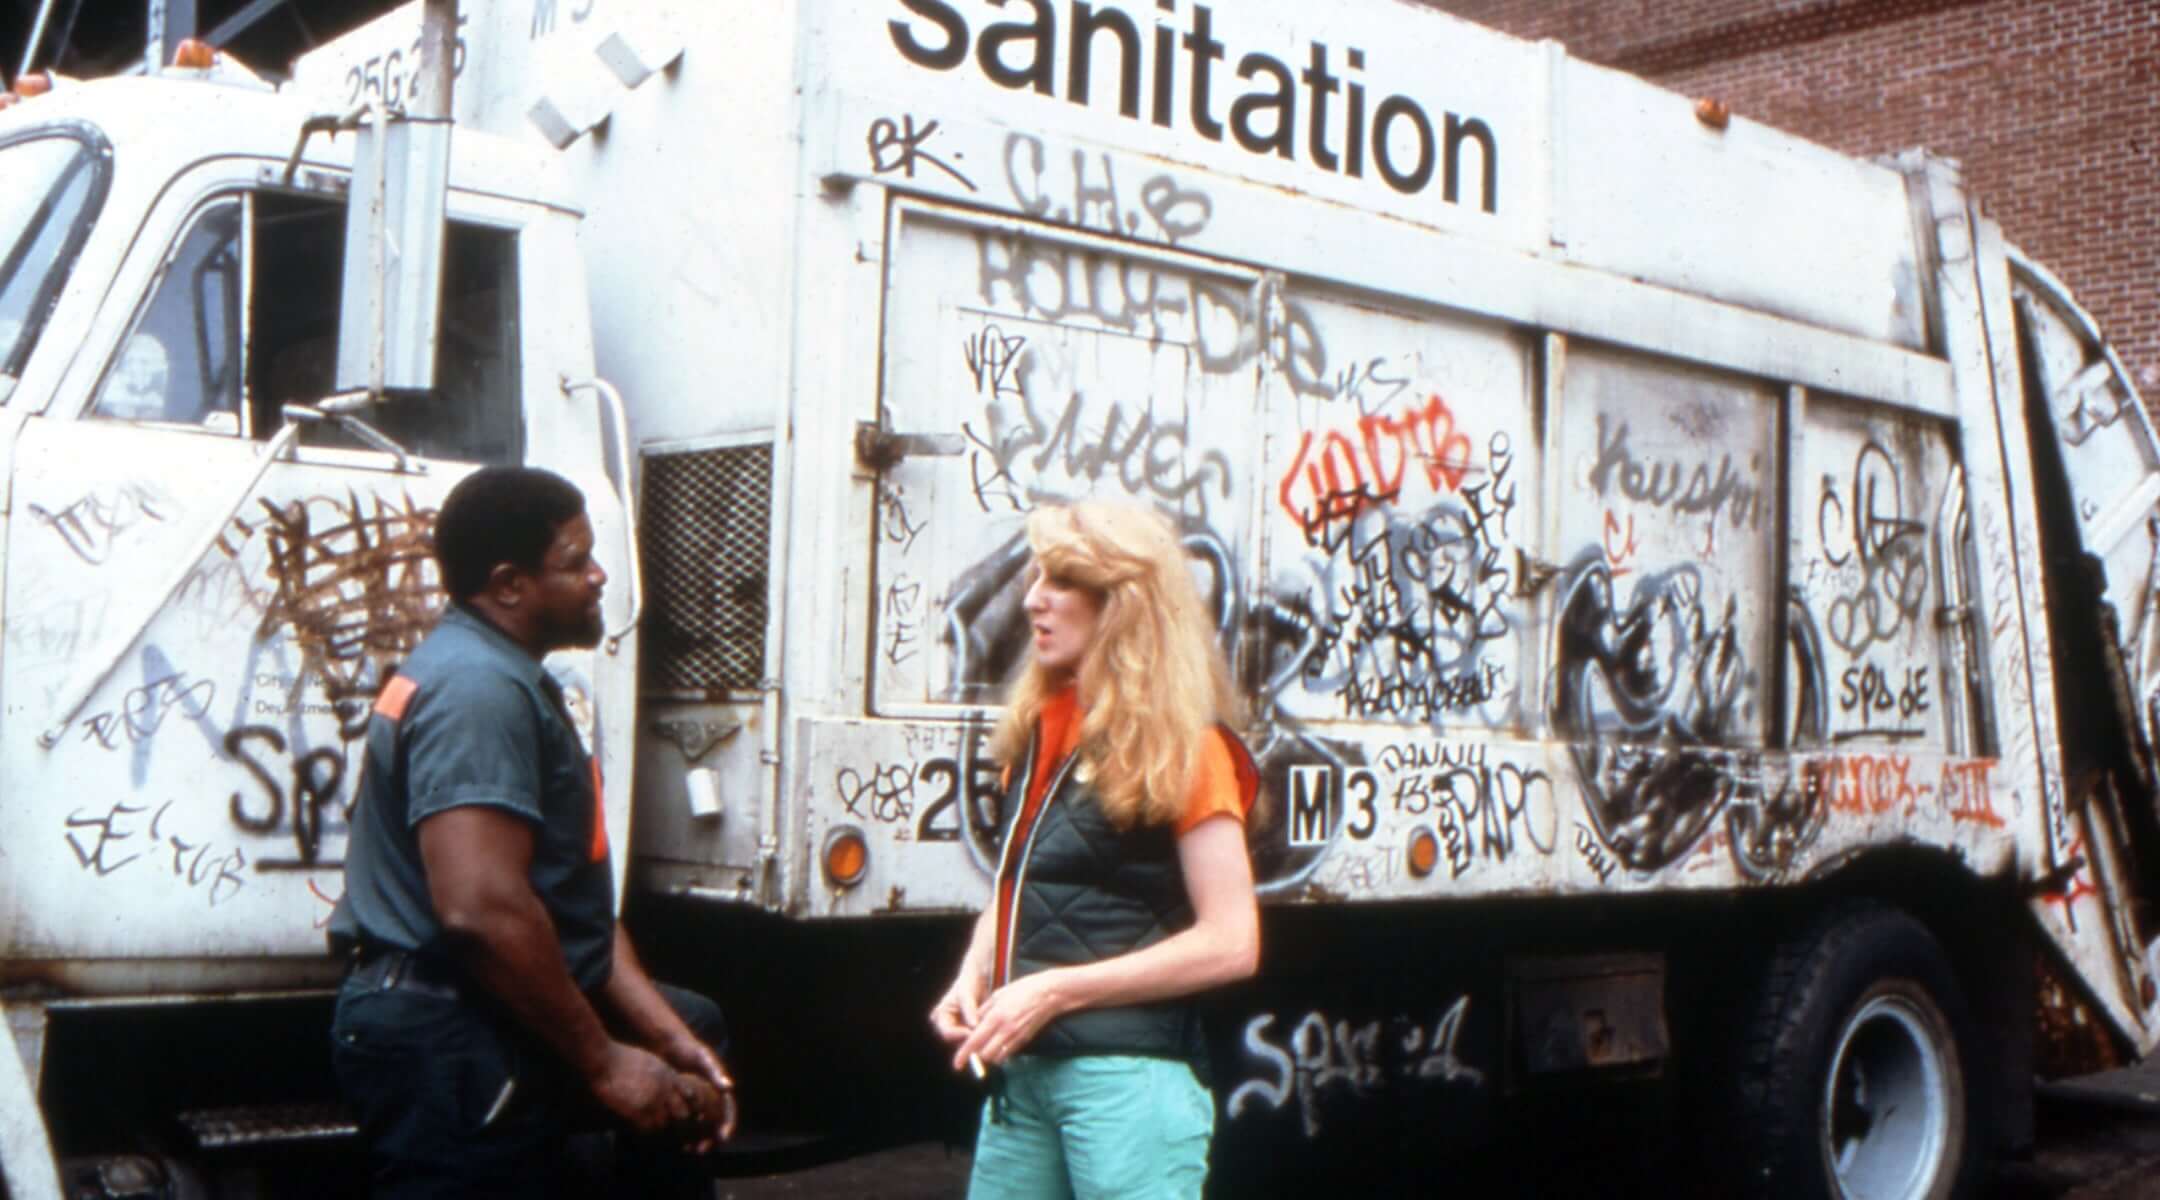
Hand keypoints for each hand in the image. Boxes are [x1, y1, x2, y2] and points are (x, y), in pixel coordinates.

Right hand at [588, 1042, 690, 1134]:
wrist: (604, 1060)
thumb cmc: (621, 1057)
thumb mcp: (650, 1060)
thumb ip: (662, 1072)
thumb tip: (667, 1080)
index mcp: (669, 1075)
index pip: (690, 1095)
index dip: (686, 1104)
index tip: (679, 1110)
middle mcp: (665, 1089)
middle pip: (682, 1113)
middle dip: (675, 1119)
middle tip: (665, 1121)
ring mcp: (652, 1101)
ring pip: (664, 1124)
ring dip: (657, 1126)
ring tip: (648, 1124)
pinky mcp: (637, 1111)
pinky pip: (647, 1128)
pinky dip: (643, 1130)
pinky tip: (636, 1125)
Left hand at [654, 1034, 736, 1149]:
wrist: (669, 1046)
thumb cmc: (689, 1050)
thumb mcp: (702, 1059)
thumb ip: (715, 1073)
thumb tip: (730, 1088)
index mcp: (719, 1089)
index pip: (729, 1111)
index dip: (728, 1125)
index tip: (723, 1138)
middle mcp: (710, 1098)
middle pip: (715, 1124)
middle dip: (711, 1139)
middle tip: (701, 1150)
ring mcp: (697, 1102)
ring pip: (701, 1126)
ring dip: (698, 1139)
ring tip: (688, 1149)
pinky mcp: (683, 1104)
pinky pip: (687, 1122)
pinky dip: (685, 1132)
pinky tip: (676, 1140)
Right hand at [929, 969, 986, 1052]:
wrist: (978, 979)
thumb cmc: (969, 984)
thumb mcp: (966, 995)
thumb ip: (969, 1011)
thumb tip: (973, 1026)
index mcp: (940, 1016)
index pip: (947, 1033)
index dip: (960, 1035)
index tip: (974, 1033)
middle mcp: (945, 1025)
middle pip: (956, 1041)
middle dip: (969, 1040)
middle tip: (984, 1036)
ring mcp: (956, 1029)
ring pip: (965, 1042)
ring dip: (976, 1039)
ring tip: (988, 1033)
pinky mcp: (967, 1030)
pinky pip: (973, 1038)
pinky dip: (980, 1036)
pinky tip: (990, 1032)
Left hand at [954, 970, 1067, 1070]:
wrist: (1049, 994)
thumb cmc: (1023, 990)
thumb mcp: (998, 995)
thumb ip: (983, 1011)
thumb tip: (972, 1024)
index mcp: (996, 1017)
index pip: (975, 1042)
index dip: (963, 1054)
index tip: (957, 1063)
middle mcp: (1005, 1030)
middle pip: (984, 1055)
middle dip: (976, 1055)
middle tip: (972, 1049)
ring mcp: (1016, 1037)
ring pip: (996, 1058)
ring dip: (988, 1056)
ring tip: (985, 1046)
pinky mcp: (1024, 1041)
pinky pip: (1007, 1054)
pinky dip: (999, 1054)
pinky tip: (998, 1044)